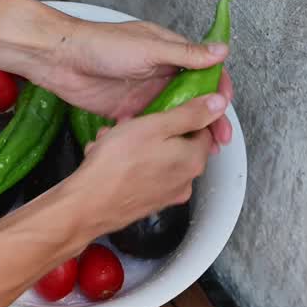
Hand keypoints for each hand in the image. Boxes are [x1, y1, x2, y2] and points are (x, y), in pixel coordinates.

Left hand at [30, 17, 233, 146]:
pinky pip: (151, 126)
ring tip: (198, 149)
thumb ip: (184, 54)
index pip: (204, 70)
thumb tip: (220, 50)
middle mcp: (160, 72)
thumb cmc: (101, 44)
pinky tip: (166, 148)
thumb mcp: (149, 48)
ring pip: (174, 115)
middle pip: (194, 97)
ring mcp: (145, 92)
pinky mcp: (128, 110)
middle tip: (218, 137)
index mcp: (169, 52)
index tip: (224, 105)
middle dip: (208, 117)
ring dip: (187, 130)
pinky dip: (160, 136)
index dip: (218, 88)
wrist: (60, 60)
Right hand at [60, 93, 226, 237]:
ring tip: (112, 140)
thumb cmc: (117, 164)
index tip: (163, 109)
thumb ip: (190, 114)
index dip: (182, 114)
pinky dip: (128, 163)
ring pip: (157, 157)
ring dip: (136, 144)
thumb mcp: (155, 125)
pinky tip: (108, 157)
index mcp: (193, 160)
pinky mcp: (148, 202)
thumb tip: (217, 104)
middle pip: (178, 143)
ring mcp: (166, 194)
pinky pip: (144, 173)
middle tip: (132, 123)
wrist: (89, 203)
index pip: (204, 129)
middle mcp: (185, 181)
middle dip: (153, 129)